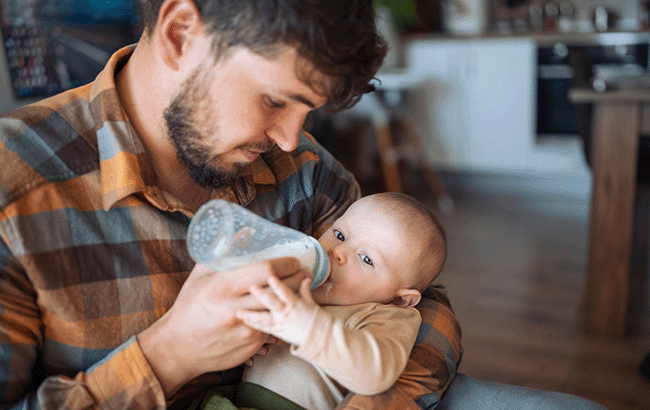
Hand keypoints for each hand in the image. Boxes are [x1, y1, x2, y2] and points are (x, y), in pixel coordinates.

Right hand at [137, 257, 305, 396]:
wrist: (178, 347)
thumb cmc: (189, 306)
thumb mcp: (200, 275)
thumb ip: (223, 253)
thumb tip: (246, 231)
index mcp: (222, 287)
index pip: (265, 270)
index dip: (286, 264)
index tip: (294, 260)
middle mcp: (234, 309)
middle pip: (279, 290)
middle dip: (297, 278)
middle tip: (306, 271)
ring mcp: (244, 330)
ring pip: (280, 311)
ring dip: (293, 298)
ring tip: (301, 287)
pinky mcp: (249, 347)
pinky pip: (273, 329)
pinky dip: (279, 318)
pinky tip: (284, 309)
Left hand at [236, 276, 316, 345]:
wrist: (319, 338)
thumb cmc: (316, 319)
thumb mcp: (311, 302)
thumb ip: (304, 290)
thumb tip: (305, 277)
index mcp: (295, 304)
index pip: (286, 293)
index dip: (278, 286)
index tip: (271, 277)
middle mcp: (286, 313)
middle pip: (273, 303)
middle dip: (262, 295)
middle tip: (252, 288)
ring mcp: (280, 323)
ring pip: (264, 318)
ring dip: (251, 315)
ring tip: (239, 312)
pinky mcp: (276, 331)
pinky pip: (263, 328)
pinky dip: (253, 324)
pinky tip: (243, 320)